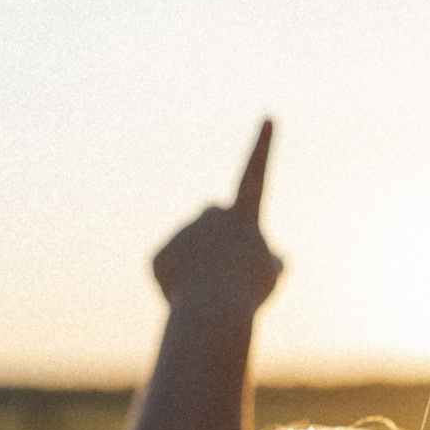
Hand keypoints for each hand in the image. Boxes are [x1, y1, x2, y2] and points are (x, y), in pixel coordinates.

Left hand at [149, 120, 283, 316]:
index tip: (267, 117)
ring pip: (189, 246)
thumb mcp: (269, 277)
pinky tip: (186, 296)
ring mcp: (183, 232)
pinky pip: (170, 268)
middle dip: (215, 232)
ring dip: (198, 266)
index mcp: (243, 216)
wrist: (212, 312)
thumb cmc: (247, 295)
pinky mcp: (160, 254)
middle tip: (223, 265)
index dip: (263, 147)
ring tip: (208, 291)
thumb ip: (270, 261)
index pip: (255, 175)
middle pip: (212, 214)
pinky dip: (178, 285)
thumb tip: (269, 259)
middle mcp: (210, 215)